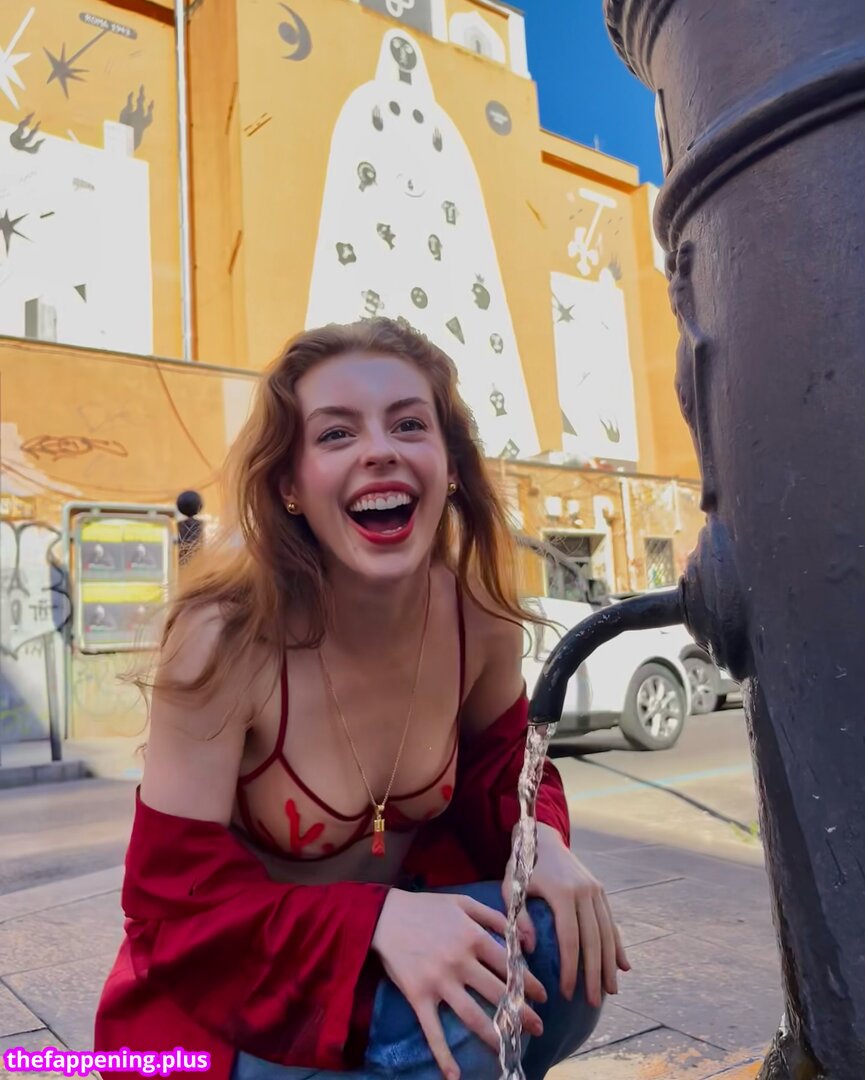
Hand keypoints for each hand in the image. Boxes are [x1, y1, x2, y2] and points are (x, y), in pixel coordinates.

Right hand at [371, 889, 547, 1079]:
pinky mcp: (418, 996)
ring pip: (472, 1015)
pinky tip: (454, 1076)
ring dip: (495, 1035)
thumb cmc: (427, 908)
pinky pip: (433, 1030)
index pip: (509, 965)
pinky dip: (443, 1055)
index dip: (528, 982)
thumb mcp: (463, 903)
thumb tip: (525, 939)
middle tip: (538, 1027)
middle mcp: (460, 961)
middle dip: (521, 1013)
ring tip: (510, 1047)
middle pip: (497, 992)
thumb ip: (495, 917)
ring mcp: (439, 981)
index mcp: (472, 936)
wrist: (385, 915)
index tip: (542, 996)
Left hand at [502, 824, 629, 1008]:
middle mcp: (585, 891)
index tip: (567, 992)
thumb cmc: (523, 865)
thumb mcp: (512, 887)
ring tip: (611, 991)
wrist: (543, 836)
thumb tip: (529, 948)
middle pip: (593, 940)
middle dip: (594, 974)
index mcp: (562, 892)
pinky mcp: (600, 890)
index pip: (570, 939)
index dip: (570, 968)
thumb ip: (519, 917)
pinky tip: (624, 966)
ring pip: (607, 932)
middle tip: (592, 1001)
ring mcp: (596, 890)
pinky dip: (618, 944)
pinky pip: (611, 921)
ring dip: (610, 964)